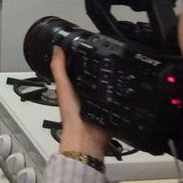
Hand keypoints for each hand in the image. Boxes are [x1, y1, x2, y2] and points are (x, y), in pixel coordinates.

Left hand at [51, 46, 111, 160]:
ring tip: (121, 66)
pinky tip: (126, 85)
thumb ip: (59, 69)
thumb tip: (56, 48)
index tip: (90, 45)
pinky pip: (118, 99)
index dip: (83, 57)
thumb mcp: (63, 87)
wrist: (86, 137)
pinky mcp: (111, 109)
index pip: (79, 68)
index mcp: (73, 88)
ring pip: (107, 87)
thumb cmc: (71, 115)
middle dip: (102, 67)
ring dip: (113, 80)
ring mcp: (99, 102)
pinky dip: (121, 94)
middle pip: (95, 76)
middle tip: (112, 53)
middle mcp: (86, 94)